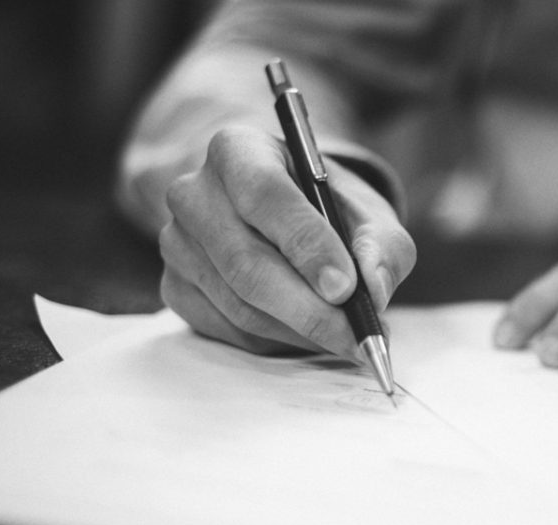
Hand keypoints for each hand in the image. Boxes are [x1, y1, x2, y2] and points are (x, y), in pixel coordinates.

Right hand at [157, 126, 414, 357]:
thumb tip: (374, 291)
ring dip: (300, 332)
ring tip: (347, 339)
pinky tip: (310, 335)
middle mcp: (194, 193)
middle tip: (357, 337)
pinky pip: (228, 329)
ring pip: (240, 305)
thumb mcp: (368, 214)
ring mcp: (177, 243)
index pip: (264, 195)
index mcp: (238, 150)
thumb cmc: (329, 210)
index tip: (346, 288)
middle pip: (247, 263)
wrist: (286, 217)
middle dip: (309, 309)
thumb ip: (382, 246)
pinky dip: (277, 342)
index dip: (307, 245)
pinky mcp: (175, 287)